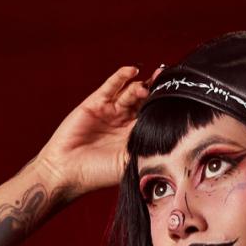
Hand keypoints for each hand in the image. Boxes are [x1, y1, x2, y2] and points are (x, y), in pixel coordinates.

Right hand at [35, 63, 161, 199]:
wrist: (68, 171)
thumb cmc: (98, 174)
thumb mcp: (129, 164)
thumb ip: (146, 150)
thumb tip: (172, 140)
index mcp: (135, 137)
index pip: (154, 116)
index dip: (164, 106)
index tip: (178, 97)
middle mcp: (124, 122)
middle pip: (145, 100)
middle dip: (156, 90)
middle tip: (168, 81)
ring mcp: (110, 111)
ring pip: (130, 92)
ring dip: (141, 86)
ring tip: (148, 85)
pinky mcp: (95, 103)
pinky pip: (111, 86)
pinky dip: (121, 77)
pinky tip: (132, 71)